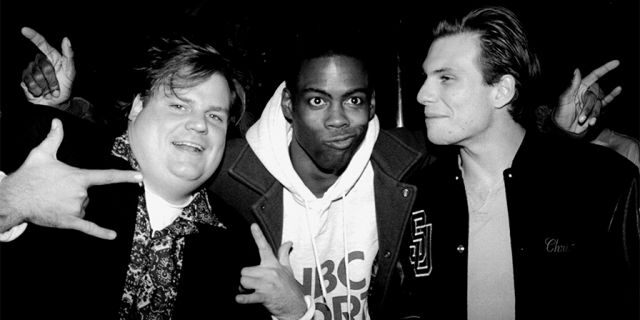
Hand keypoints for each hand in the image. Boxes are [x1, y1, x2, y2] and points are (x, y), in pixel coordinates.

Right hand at [0, 119, 141, 238]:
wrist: (14, 198)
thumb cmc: (29, 176)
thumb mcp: (42, 154)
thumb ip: (54, 138)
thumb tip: (57, 122)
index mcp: (79, 177)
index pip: (106, 176)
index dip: (125, 176)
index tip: (140, 177)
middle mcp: (81, 194)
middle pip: (88, 194)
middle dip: (74, 193)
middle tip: (55, 190)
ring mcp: (75, 208)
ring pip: (83, 208)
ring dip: (72, 205)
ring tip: (53, 200)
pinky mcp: (68, 222)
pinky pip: (88, 228)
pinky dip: (100, 232)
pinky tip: (113, 236)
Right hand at [20, 26, 74, 106]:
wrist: (58, 102)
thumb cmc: (65, 86)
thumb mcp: (71, 71)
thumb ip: (69, 55)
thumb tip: (66, 39)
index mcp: (51, 56)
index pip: (41, 43)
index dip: (33, 36)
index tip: (24, 29)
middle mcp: (40, 61)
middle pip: (44, 65)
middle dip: (53, 79)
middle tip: (57, 87)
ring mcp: (31, 70)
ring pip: (37, 75)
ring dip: (46, 87)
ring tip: (50, 91)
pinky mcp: (25, 79)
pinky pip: (29, 83)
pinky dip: (38, 90)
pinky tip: (41, 92)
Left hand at [236, 223, 307, 319]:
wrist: (295, 306)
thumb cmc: (289, 287)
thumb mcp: (288, 269)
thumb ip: (284, 255)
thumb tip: (288, 242)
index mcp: (274, 265)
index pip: (265, 247)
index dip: (258, 236)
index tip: (253, 226)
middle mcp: (270, 272)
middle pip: (245, 270)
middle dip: (246, 278)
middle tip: (252, 283)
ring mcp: (266, 284)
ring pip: (244, 281)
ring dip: (244, 288)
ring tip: (251, 291)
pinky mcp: (264, 296)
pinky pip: (250, 295)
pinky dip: (243, 298)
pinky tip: (239, 298)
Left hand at [554, 60, 621, 136]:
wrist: (563, 129)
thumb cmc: (560, 114)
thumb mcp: (563, 100)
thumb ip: (571, 86)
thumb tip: (577, 70)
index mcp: (579, 88)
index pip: (594, 76)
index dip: (605, 68)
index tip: (616, 62)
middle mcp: (586, 93)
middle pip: (595, 94)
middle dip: (588, 107)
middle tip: (580, 118)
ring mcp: (591, 101)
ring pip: (598, 104)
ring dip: (592, 114)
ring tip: (583, 122)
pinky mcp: (595, 110)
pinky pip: (606, 102)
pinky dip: (612, 96)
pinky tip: (618, 89)